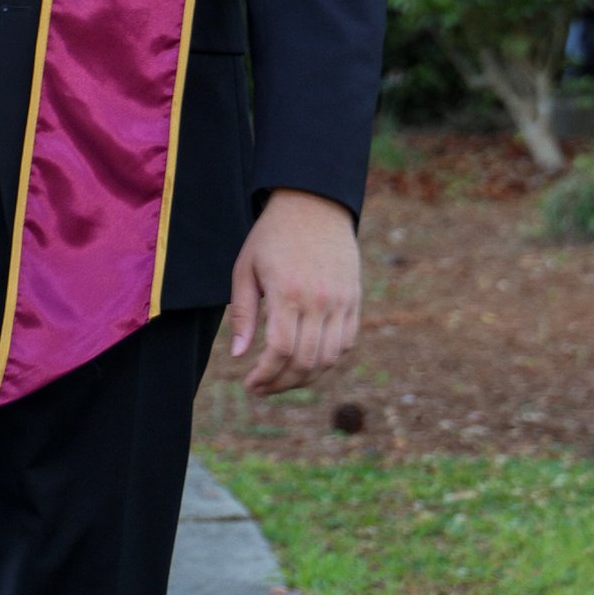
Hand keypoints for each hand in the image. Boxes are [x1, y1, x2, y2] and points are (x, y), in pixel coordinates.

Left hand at [225, 188, 362, 397]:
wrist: (314, 205)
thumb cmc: (272, 236)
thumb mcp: (245, 268)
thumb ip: (243, 314)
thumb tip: (239, 356)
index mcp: (288, 291)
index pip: (281, 350)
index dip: (265, 376)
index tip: (250, 385)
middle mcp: (319, 299)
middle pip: (306, 361)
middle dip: (281, 384)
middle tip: (263, 389)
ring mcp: (341, 300)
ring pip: (329, 358)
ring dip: (305, 379)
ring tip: (283, 381)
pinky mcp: (354, 299)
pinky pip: (346, 343)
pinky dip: (328, 361)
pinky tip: (307, 364)